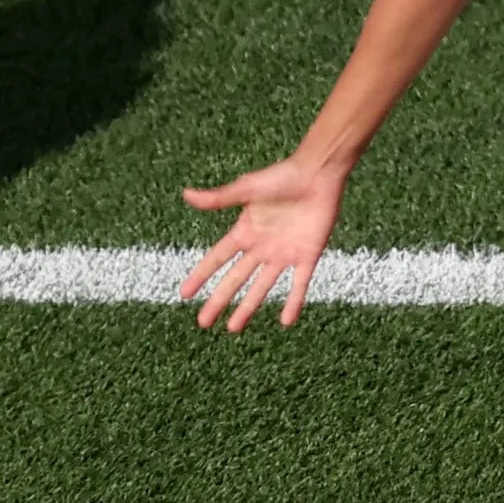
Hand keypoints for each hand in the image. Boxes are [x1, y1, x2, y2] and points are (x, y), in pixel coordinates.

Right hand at [179, 157, 347, 331]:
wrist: (318, 173)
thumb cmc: (282, 176)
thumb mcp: (247, 189)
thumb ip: (219, 198)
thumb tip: (186, 195)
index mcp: (245, 231)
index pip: (217, 259)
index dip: (201, 276)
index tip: (185, 294)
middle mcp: (261, 247)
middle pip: (236, 279)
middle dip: (219, 300)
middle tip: (203, 322)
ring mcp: (284, 253)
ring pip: (262, 287)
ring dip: (248, 307)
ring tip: (233, 328)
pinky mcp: (307, 255)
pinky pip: (299, 284)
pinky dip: (294, 301)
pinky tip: (287, 321)